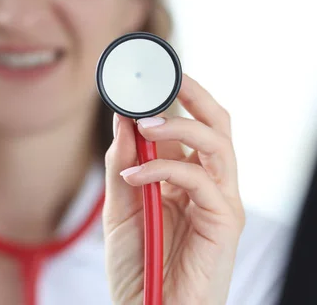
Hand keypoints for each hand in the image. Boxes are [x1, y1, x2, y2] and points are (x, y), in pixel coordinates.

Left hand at [103, 74, 244, 304]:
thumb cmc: (137, 266)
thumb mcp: (119, 207)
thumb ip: (122, 164)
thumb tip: (122, 119)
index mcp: (184, 179)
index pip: (188, 126)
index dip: (173, 98)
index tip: (146, 77)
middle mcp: (207, 185)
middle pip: (217, 124)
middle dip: (194, 94)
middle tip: (165, 77)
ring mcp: (219, 202)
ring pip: (216, 143)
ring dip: (179, 126)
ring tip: (144, 123)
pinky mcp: (224, 222)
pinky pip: (200, 180)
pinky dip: (164, 169)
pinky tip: (133, 178)